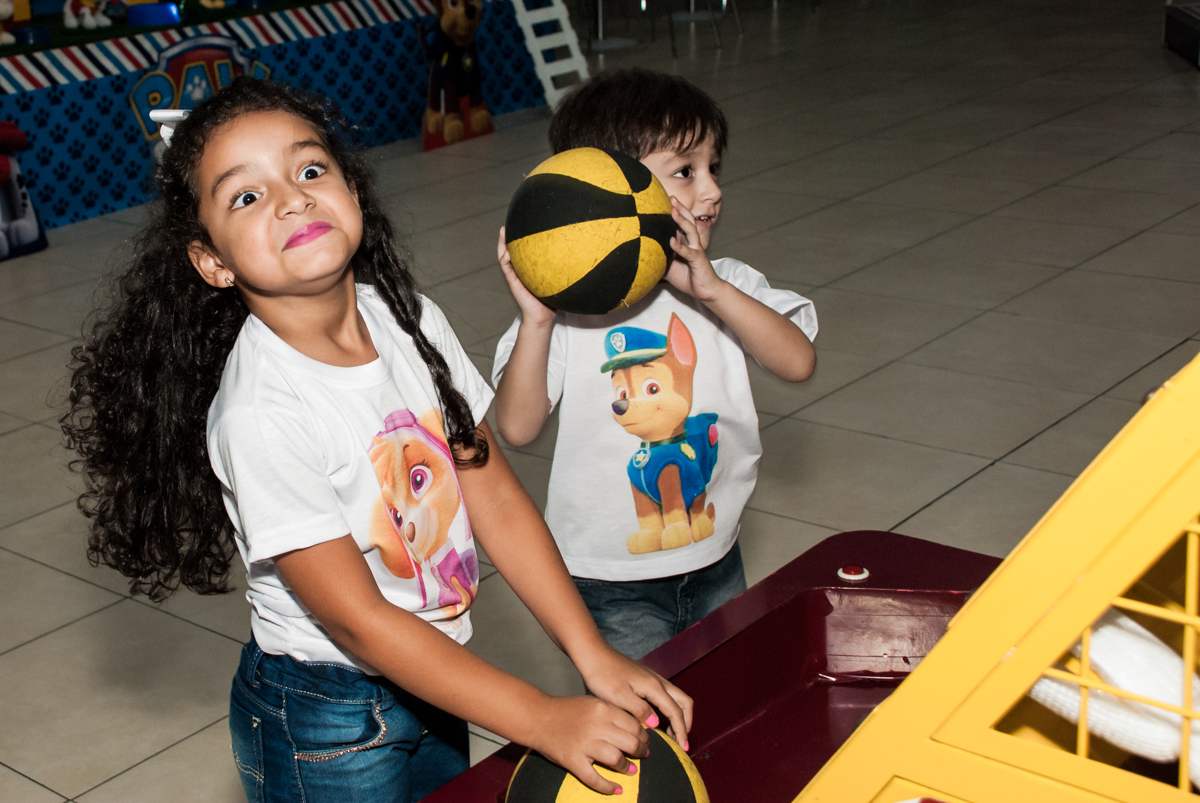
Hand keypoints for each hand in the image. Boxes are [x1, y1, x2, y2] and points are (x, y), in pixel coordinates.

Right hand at [498, 226, 556, 326]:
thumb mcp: (558, 280)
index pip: (526, 251)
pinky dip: (504, 256)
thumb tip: (580, 256)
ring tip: (503, 230)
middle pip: (514, 250)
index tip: (528, 225)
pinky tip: (506, 249)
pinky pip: (506, 266)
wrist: (542, 317)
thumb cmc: (552, 301)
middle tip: (513, 221)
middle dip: (512, 236)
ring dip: (503, 243)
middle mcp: (521, 270)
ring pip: (506, 255)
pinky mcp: (513, 281)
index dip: (525, 238)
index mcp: (530, 269)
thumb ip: (563, 269)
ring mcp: (516, 275)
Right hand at [532, 695, 649, 794]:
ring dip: (628, 767)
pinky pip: (594, 779)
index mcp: (603, 709)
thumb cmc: (567, 709)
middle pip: (630, 742)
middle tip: (643, 754)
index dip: (644, 735)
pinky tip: (616, 790)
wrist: (537, 717)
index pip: (634, 725)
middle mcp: (596, 726)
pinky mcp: (573, 761)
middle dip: (641, 751)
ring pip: (616, 760)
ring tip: (632, 770)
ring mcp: (584, 745)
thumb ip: (613, 713)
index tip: (645, 741)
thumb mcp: (593, 702)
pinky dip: (608, 787)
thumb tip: (637, 728)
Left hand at [577, 644, 692, 751]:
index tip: (682, 748)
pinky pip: (666, 696)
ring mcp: (653, 679)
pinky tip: (658, 721)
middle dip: (686, 723)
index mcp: (654, 687)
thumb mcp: (619, 696)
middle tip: (681, 743)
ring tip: (671, 736)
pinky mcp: (645, 680)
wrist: (593, 655)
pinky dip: (669, 710)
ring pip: (676, 698)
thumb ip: (640, 710)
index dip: (681, 731)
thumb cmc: (603, 675)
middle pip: (684, 702)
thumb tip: (657, 724)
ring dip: (678, 717)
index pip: (676, 711)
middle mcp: (658, 681)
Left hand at [663, 197, 724, 303]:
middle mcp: (692, 243)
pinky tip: (672, 241)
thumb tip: (641, 254)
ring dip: (681, 221)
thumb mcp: (668, 266)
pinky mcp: (698, 260)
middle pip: (687, 221)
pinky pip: (688, 252)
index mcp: (685, 242)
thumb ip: (659, 257)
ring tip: (673, 211)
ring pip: (691, 231)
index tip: (663, 200)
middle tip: (672, 197)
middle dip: (680, 208)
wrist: (705, 291)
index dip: (674, 212)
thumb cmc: (687, 277)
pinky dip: (680, 246)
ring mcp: (696, 250)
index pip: (680, 223)